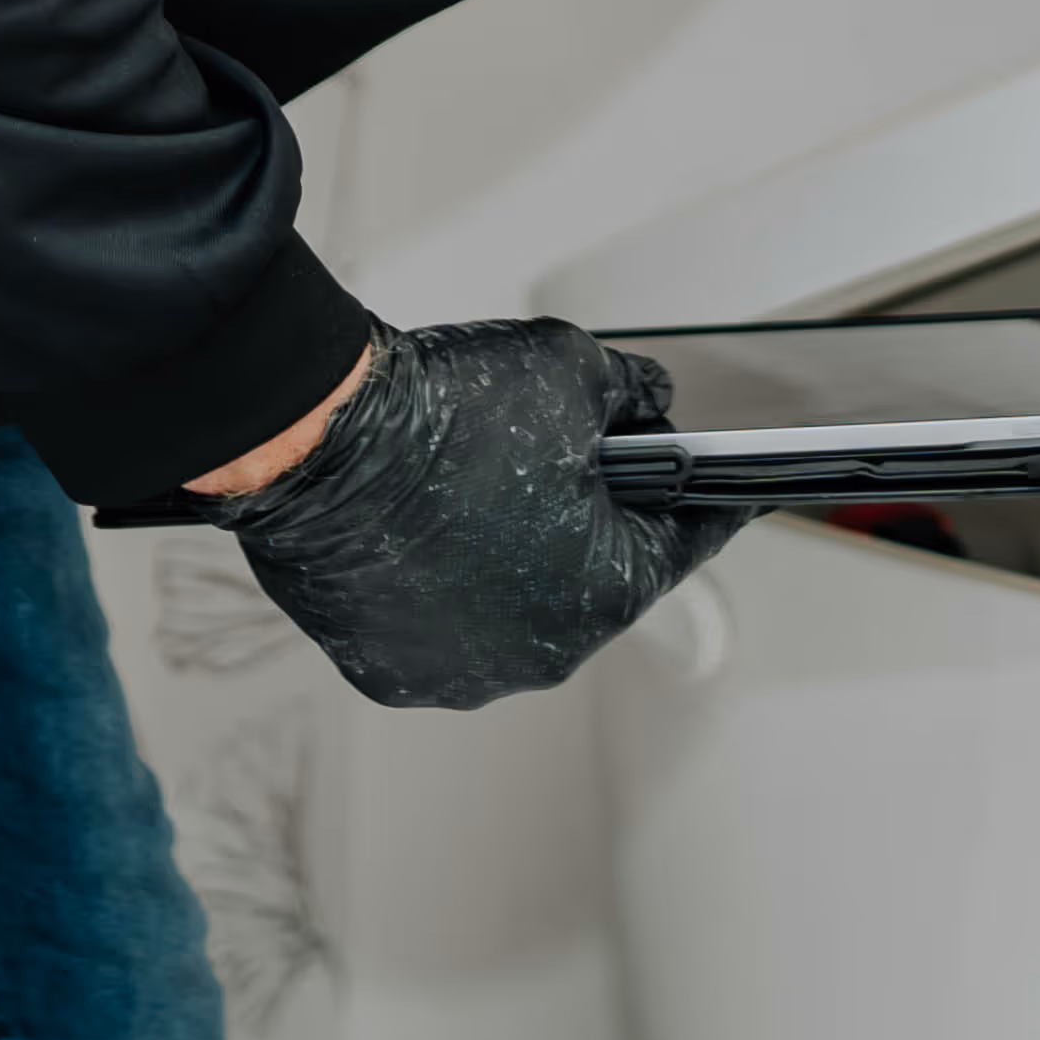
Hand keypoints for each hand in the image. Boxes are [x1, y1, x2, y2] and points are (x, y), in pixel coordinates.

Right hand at [188, 319, 747, 709]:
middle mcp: (539, 655)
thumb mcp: (573, 367)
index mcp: (605, 593)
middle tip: (562, 461)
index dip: (699, 501)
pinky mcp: (389, 670)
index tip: (723, 490)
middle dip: (587, 521)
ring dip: (508, 562)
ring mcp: (460, 672)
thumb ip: (633, 391)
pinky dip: (439, 586)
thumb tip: (649, 404)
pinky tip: (422, 531)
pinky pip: (437, 626)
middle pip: (589, 580)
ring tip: (475, 492)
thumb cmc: (443, 414)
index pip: (682, 543)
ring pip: (509, 610)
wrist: (316, 439)